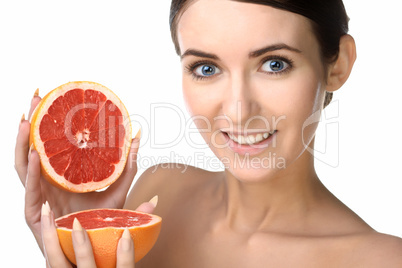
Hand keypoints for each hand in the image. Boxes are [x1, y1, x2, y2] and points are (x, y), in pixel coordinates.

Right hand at [15, 90, 140, 252]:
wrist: (96, 249)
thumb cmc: (102, 221)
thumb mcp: (117, 189)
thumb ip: (128, 165)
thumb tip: (139, 134)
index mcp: (61, 175)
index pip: (51, 143)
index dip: (49, 121)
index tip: (53, 96)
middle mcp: (47, 181)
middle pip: (33, 147)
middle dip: (32, 121)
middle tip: (36, 96)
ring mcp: (38, 195)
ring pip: (22, 164)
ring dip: (23, 141)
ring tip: (28, 119)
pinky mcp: (34, 213)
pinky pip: (29, 190)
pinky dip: (30, 172)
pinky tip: (35, 154)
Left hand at [41, 201, 154, 267]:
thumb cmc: (109, 263)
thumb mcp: (124, 256)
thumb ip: (138, 229)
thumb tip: (152, 202)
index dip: (126, 257)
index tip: (127, 234)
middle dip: (82, 247)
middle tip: (78, 224)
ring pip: (56, 263)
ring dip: (51, 238)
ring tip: (49, 211)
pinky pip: (48, 260)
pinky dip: (46, 240)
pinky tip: (45, 221)